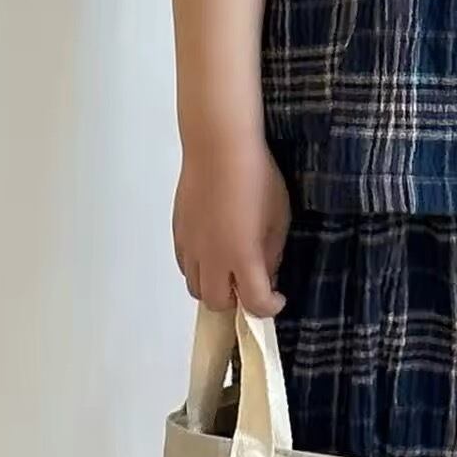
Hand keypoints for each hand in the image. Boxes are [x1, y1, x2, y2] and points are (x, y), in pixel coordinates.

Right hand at [173, 140, 290, 317]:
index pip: (253, 303)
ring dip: (216, 287)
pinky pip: (185, 267)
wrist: (218, 149)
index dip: (268, 307)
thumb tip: (265, 272)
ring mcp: (190, 248)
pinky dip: (200, 270)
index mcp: (242, 256)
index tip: (277, 298)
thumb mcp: (278, 215)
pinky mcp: (177, 234)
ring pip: (196, 288)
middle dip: (238, 302)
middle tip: (251, 283)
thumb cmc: (258, 177)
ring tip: (231, 269)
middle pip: (218, 304)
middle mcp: (212, 259)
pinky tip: (213, 252)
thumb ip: (271, 251)